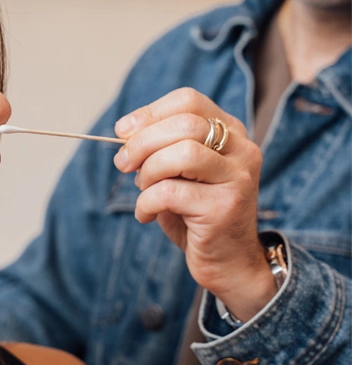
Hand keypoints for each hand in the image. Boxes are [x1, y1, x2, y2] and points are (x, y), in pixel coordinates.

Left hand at [113, 88, 275, 321]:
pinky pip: (171, 192)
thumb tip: (125, 131)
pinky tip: (146, 215)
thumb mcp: (178, 174)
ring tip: (143, 190)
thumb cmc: (197, 215)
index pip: (189, 101)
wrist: (229, 263)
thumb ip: (160, 149)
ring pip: (184, 153)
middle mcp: (241, 150)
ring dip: (149, 171)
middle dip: (143, 142)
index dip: (150, 112)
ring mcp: (238, 178)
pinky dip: (147, 203)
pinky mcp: (225, 207)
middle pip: (185, 124)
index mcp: (231, 132)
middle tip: (122, 163)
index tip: (123, 130)